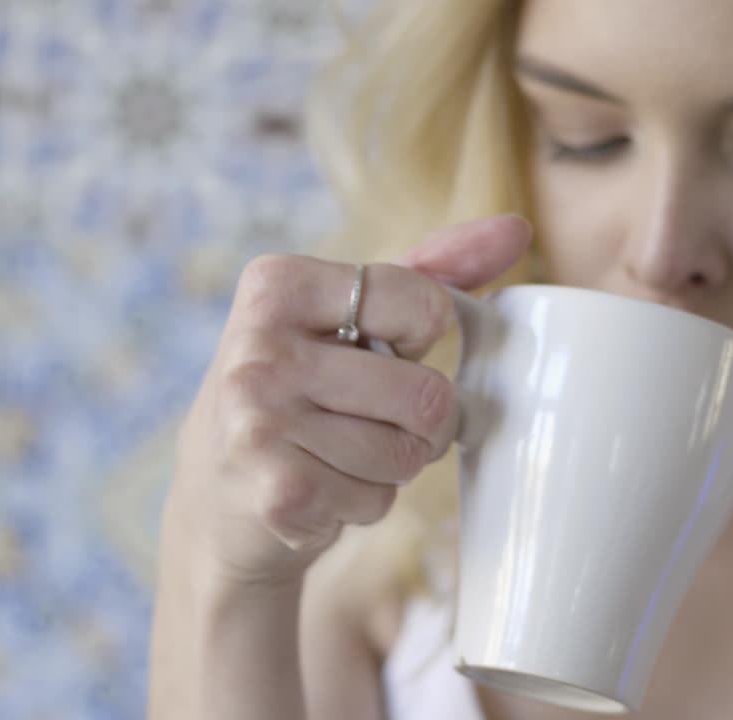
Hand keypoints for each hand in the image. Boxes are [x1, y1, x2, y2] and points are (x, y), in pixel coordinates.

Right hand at [169, 214, 531, 588]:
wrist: (216, 498)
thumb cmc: (297, 393)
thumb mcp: (347, 318)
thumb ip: (429, 270)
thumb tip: (516, 230)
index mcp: (277, 285)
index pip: (424, 304)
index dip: (421, 338)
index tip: (375, 349)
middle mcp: (259, 349)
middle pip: (426, 392)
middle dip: (418, 419)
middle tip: (365, 418)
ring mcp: (262, 423)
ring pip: (408, 452)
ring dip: (391, 465)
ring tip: (335, 453)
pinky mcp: (279, 493)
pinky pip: (379, 499)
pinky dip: (364, 502)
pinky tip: (319, 488)